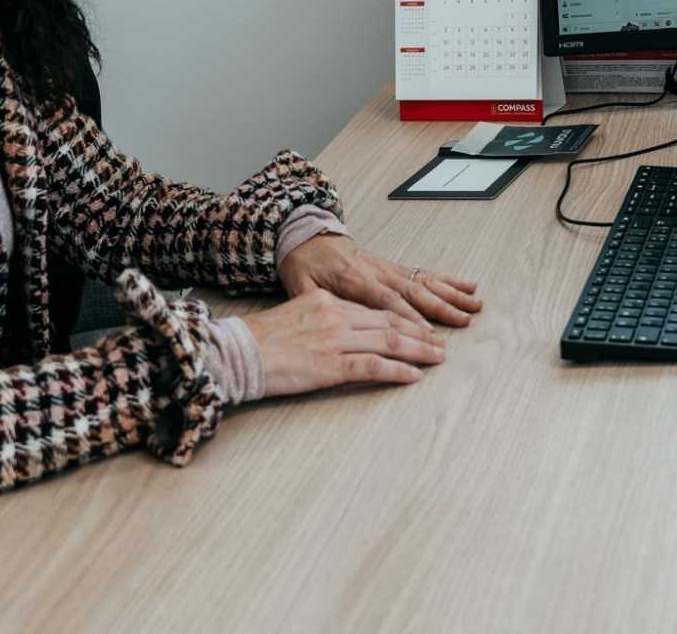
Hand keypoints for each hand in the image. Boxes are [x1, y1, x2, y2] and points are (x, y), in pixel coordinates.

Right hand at [242, 289, 445, 396]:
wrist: (236, 353)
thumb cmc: (259, 339)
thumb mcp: (294, 313)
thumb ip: (321, 314)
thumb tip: (340, 323)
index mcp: (327, 301)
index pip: (375, 309)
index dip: (403, 319)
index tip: (420, 327)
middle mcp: (336, 315)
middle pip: (389, 322)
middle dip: (419, 333)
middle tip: (439, 343)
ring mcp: (335, 340)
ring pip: (388, 341)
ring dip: (418, 350)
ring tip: (437, 357)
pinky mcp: (330, 366)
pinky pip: (373, 367)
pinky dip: (397, 371)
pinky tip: (413, 376)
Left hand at [277, 234, 482, 329]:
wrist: (307, 236)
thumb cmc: (303, 263)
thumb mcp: (299, 284)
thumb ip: (314, 301)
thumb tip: (328, 318)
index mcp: (354, 279)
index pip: (386, 301)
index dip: (409, 318)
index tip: (428, 333)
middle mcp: (378, 272)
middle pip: (414, 292)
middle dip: (441, 309)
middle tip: (463, 322)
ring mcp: (389, 268)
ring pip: (425, 282)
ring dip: (451, 295)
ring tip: (474, 306)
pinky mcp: (394, 267)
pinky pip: (424, 274)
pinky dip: (447, 280)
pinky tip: (466, 286)